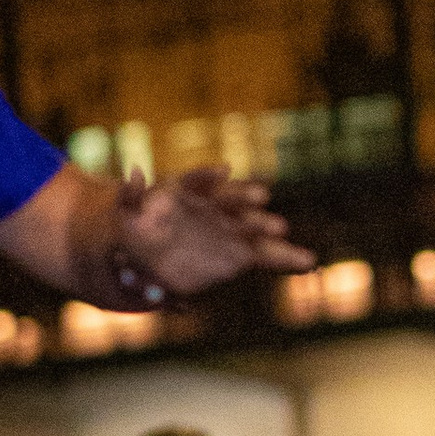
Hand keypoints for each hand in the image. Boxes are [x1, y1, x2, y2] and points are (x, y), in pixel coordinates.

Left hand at [122, 167, 312, 292]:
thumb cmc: (137, 228)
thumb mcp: (126, 210)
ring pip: (254, 229)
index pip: (199, 181)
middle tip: (260, 202)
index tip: (223, 172)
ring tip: (284, 233)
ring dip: (268, 229)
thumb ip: (131, 194)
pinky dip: (287, 258)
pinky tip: (308, 263)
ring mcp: (231, 230)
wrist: (148, 257)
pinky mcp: (240, 255)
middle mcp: (215, 208)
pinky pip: (265, 255)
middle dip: (245, 201)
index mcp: (189, 192)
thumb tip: (134, 172)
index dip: (209, 176)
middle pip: (232, 202)